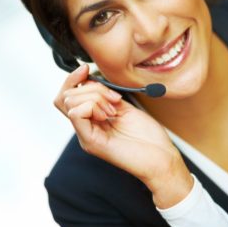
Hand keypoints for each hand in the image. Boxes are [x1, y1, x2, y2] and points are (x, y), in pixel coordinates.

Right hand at [54, 65, 192, 205]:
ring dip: (95, 97)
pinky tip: (109, 115)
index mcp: (92, 120)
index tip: (86, 68)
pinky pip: (76, 114)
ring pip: (70, 102)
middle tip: (114, 100)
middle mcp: (86, 128)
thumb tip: (89, 81)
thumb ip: (106, 96)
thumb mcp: (125, 108)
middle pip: (65, 97)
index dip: (73, 78)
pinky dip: (93, 106)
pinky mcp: (92, 142)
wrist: (162, 158)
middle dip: (91, 88)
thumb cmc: (148, 136)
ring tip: (114, 109)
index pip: (67, 96)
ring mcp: (87, 136)